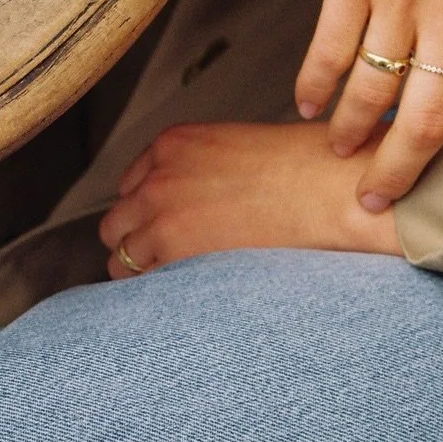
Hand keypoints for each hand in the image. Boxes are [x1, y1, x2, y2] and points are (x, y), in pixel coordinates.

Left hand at [97, 120, 399, 276]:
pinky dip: (156, 291)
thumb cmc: (303, 170)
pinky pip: (142, 281)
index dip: (147, 213)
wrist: (326, 188)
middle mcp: (156, 174)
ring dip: (143, 272)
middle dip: (137, 242)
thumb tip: (193, 208)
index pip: (130, 186)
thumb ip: (201, 172)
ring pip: (120, 256)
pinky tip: (184, 297)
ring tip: (179, 286)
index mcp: (172, 144)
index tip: (165, 230)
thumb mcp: (236, 150)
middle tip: (168, 263)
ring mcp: (160, 210)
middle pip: (116, 222)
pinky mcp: (174, 246)